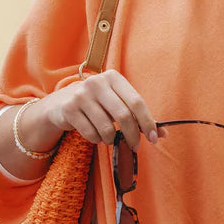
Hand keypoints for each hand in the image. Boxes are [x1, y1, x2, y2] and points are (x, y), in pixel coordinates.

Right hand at [36, 69, 165, 151]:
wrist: (60, 104)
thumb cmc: (97, 104)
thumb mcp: (117, 103)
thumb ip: (139, 116)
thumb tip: (163, 134)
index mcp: (113, 77)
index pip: (137, 102)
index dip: (148, 122)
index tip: (154, 138)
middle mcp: (97, 82)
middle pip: (124, 116)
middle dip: (132, 136)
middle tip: (135, 146)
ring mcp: (81, 95)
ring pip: (107, 128)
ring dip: (112, 139)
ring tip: (110, 137)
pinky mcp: (69, 109)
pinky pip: (91, 134)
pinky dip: (97, 140)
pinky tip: (95, 134)